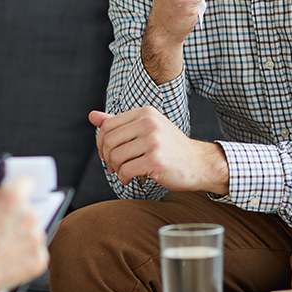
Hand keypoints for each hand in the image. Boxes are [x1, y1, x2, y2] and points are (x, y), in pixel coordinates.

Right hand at [0, 176, 48, 291]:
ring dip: (18, 238)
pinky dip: (22, 258)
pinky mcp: (38, 262)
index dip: (15, 190)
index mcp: (11, 199)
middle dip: (13, 218)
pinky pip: (34, 254)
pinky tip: (3, 261)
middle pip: (28, 210)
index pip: (26, 183)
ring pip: (31, 233)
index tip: (9, 198)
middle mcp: (28, 217)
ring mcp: (35, 241)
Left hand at [90, 107, 228, 195]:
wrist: (199, 163)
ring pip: (116, 156)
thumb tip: (92, 116)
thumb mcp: (147, 129)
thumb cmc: (170, 148)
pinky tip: (131, 179)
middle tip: (114, 167)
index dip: (101, 143)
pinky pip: (126, 170)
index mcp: (145, 113)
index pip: (108, 125)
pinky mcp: (156, 160)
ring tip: (124, 173)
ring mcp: (153, 141)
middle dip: (107, 157)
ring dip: (116, 169)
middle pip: (109, 141)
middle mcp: (149, 123)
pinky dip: (124, 178)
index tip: (107, 154)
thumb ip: (119, 123)